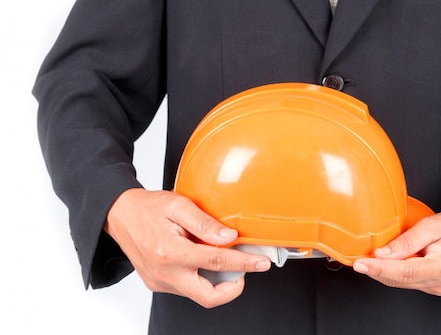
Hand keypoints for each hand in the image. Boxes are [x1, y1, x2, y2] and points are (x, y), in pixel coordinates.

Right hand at [104, 188, 270, 307]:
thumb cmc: (147, 208)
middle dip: (233, 288)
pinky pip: (186, 288)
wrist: (119, 215)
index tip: (260, 262)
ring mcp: (160, 282)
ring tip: (223, 258)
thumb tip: (229, 237)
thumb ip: (205, 223)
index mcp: (171, 252)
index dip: (244, 263)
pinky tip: (204, 260)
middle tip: (244, 270)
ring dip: (216, 280)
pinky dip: (201, 277)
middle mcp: (164, 273)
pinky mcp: (157, 284)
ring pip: (198, 293)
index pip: (217, 261)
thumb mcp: (178, 205)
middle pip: (208, 296)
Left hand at [352, 210, 440, 295]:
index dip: (379, 269)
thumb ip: (406, 241)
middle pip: (399, 280)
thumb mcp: (431, 226)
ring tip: (368, 261)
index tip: (361, 264)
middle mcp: (440, 282)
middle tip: (358, 261)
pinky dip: (395, 273)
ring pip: (402, 282)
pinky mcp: (434, 286)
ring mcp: (438, 287)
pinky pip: (408, 281)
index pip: (403, 272)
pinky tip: (386, 263)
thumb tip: (382, 253)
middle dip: (376, 271)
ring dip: (384, 272)